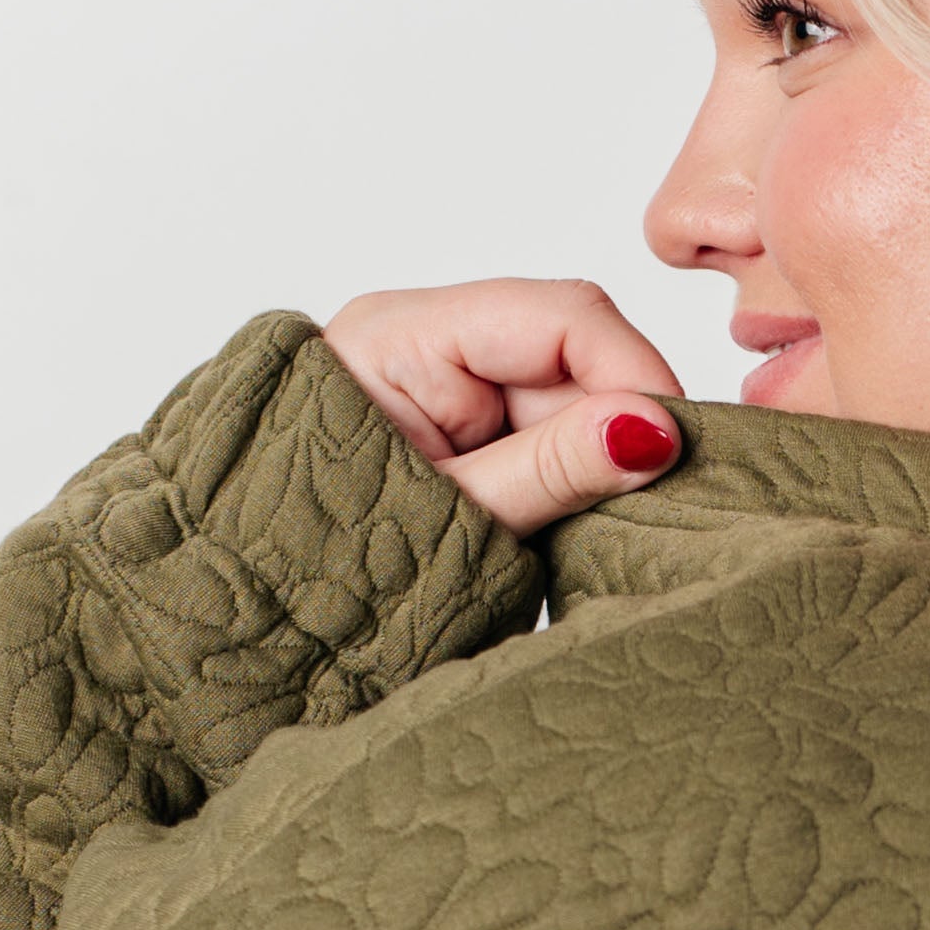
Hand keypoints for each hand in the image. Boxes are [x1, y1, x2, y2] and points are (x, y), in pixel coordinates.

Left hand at [317, 280, 687, 535]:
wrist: (251, 612)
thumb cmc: (321, 561)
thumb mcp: (452, 518)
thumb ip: (551, 470)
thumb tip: (652, 432)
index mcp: (400, 336)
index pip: (561, 317)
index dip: (635, 374)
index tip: (678, 446)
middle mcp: (425, 343)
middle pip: (571, 356)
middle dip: (618, 426)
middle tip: (653, 503)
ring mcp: (444, 385)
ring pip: (567, 401)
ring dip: (598, 460)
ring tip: (599, 526)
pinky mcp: (460, 429)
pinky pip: (543, 435)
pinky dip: (572, 477)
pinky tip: (573, 521)